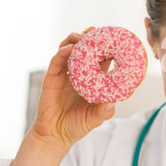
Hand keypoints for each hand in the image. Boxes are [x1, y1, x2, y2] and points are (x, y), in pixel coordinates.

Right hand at [29, 28, 115, 150]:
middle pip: (84, 49)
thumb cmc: (78, 125)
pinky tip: (69, 48)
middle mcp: (78, 73)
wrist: (55, 136)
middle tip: (97, 30)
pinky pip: (56, 61)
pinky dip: (62, 52)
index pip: (101, 58)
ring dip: (75, 39)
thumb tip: (115, 102)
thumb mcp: (96, 118)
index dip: (107, 47)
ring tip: (83, 35)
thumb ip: (105, 111)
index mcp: (91, 79)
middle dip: (90, 37)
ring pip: (68, 50)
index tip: (114, 37)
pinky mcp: (51, 78)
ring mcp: (64, 74)